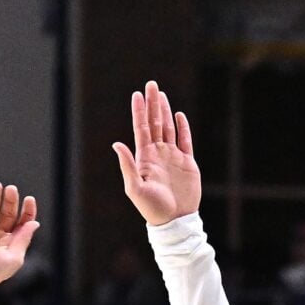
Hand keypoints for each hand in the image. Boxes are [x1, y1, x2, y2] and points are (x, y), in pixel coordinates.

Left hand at [113, 81, 202, 226]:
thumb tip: (116, 144)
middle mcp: (158, 153)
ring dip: (165, 111)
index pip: (141, 128)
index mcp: (145, 157)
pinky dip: (183, 127)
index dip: (139, 111)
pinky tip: (179, 115)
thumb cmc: (152, 207)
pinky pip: (185, 140)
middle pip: (155, 122)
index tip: (137, 94)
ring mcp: (173, 157)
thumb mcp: (135, 188)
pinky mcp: (188, 163)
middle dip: (152, 104)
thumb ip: (127, 165)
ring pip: (169, 128)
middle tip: (151, 85)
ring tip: (161, 95)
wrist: (175, 220)